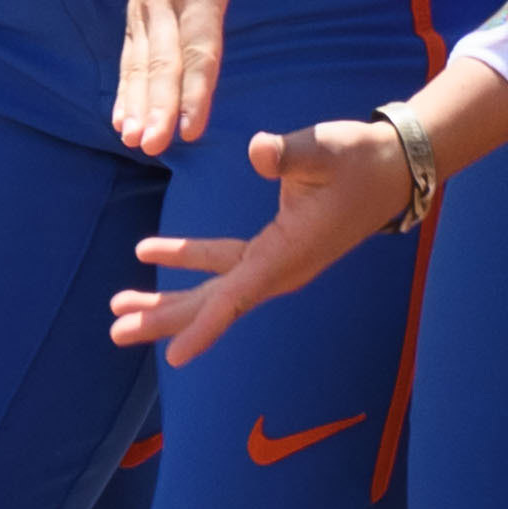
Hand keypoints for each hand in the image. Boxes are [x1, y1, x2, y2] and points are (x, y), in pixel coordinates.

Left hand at [105, 114, 408, 364]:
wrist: (393, 167)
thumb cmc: (359, 159)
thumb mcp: (323, 150)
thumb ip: (288, 154)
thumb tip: (258, 152)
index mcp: (288, 255)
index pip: (237, 298)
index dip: (205, 326)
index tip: (175, 358)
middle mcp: (279, 269)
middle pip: (213, 304)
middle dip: (165, 318)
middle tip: (114, 330)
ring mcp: (275, 262)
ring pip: (213, 289)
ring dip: (167, 297)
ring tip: (119, 306)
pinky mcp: (273, 249)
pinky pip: (222, 263)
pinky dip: (186, 261)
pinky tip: (149, 254)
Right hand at [119, 0, 301, 154]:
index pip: (198, 43)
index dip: (195, 87)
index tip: (191, 126)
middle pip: (163, 60)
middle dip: (157, 105)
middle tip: (152, 144)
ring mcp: (147, 5)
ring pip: (141, 61)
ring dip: (136, 102)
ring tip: (132, 139)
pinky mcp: (140, 11)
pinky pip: (131, 54)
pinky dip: (125, 87)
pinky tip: (122, 119)